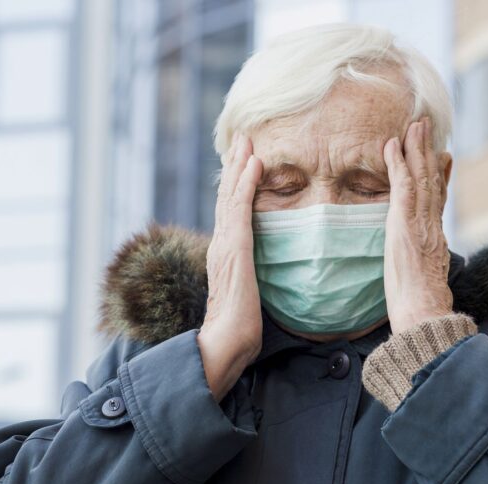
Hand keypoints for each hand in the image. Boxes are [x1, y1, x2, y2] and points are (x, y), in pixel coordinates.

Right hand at [197, 131, 263, 401]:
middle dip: (235, 166)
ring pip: (231, 196)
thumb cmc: (240, 329)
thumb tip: (266, 275)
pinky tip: (255, 164)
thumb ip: (255, 279)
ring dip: (239, 166)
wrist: (227, 342)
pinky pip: (240, 208)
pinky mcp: (235, 249)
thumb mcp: (250, 295)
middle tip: (243, 138)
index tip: (245, 162)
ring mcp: (225, 245)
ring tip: (247, 141)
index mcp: (226, 254)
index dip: (236, 186)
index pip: (230, 213)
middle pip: (226, 197)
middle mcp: (221, 244)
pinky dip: (246, 183)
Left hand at [382, 117, 453, 332]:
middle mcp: (432, 225)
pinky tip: (393, 146)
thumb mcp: (426, 278)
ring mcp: (420, 222)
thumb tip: (428, 264)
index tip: (444, 156)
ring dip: (416, 148)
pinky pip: (403, 186)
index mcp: (436, 238)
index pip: (439, 200)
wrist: (423, 312)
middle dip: (429, 152)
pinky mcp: (405, 223)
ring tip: (413, 125)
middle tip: (425, 127)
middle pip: (433, 180)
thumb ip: (427, 264)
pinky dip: (398, 164)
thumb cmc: (421, 305)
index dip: (442, 175)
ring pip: (422, 176)